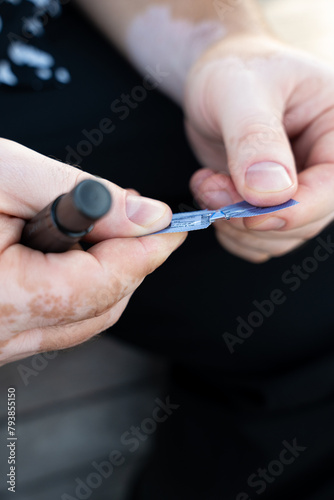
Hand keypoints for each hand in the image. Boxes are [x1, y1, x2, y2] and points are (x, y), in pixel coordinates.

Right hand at [0, 139, 185, 364]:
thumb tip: (148, 216)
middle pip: (101, 307)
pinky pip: (56, 320)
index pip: (102, 285)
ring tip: (106, 227)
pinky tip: (74, 251)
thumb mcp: (2, 175)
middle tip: (141, 220)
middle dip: (131, 263)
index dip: (146, 252)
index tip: (174, 226)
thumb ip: (80, 193)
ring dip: (107, 274)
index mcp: (1, 300)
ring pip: (82, 318)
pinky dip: (78, 286)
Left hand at [184, 34, 333, 261]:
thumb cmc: (235, 70)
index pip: (333, 186)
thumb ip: (255, 138)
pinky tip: (212, 199)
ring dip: (236, 226)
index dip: (295, 211)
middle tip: (212, 190)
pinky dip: (232, 232)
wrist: (219, 79)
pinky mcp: (272, 203)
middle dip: (253, 218)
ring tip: (207, 186)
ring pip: (280, 236)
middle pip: (307, 220)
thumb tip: (272, 192)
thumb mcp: (241, 90)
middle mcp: (323, 163)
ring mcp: (298, 187)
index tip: (251, 215)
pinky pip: (260, 239)